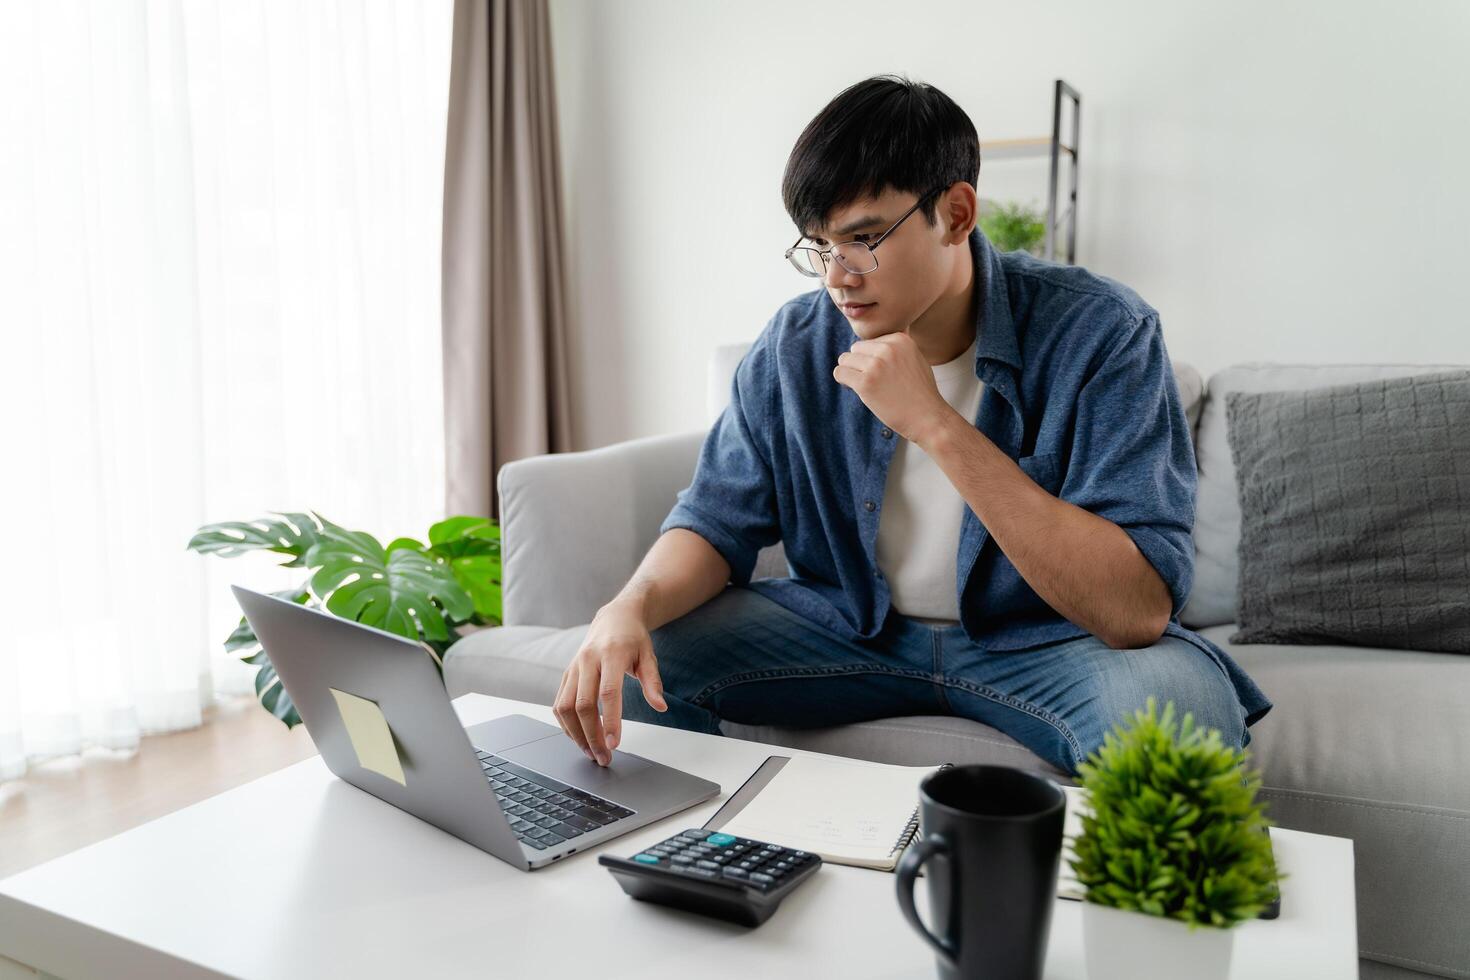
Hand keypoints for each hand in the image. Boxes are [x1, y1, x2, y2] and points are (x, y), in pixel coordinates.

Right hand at [552, 601, 666, 765]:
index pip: (608, 692)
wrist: (614, 617)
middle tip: (604, 758)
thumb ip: (653, 682)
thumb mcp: (649, 656)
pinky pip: (559, 703)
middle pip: (582, 704)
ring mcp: (574, 667)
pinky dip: (566, 725)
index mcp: (612, 655)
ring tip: (591, 752)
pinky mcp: (566, 674)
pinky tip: (579, 737)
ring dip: (576, 734)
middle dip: (591, 735)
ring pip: (565, 707)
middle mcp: (588, 660)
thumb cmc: (633, 638)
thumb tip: (660, 706)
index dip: (610, 720)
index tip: (614, 744)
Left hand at [832, 331, 954, 443]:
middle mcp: (888, 348)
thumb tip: (871, 342)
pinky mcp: (866, 382)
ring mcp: (876, 365)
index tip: (883, 374)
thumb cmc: (920, 392)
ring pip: (845, 359)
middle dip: (860, 364)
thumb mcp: (914, 359)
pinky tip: (857, 389)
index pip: (870, 342)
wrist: (928, 418)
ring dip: (851, 373)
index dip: (872, 359)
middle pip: (855, 348)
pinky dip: (844, 381)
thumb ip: (895, 348)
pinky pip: (840, 373)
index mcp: (900, 339)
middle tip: (873, 382)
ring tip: (866, 386)